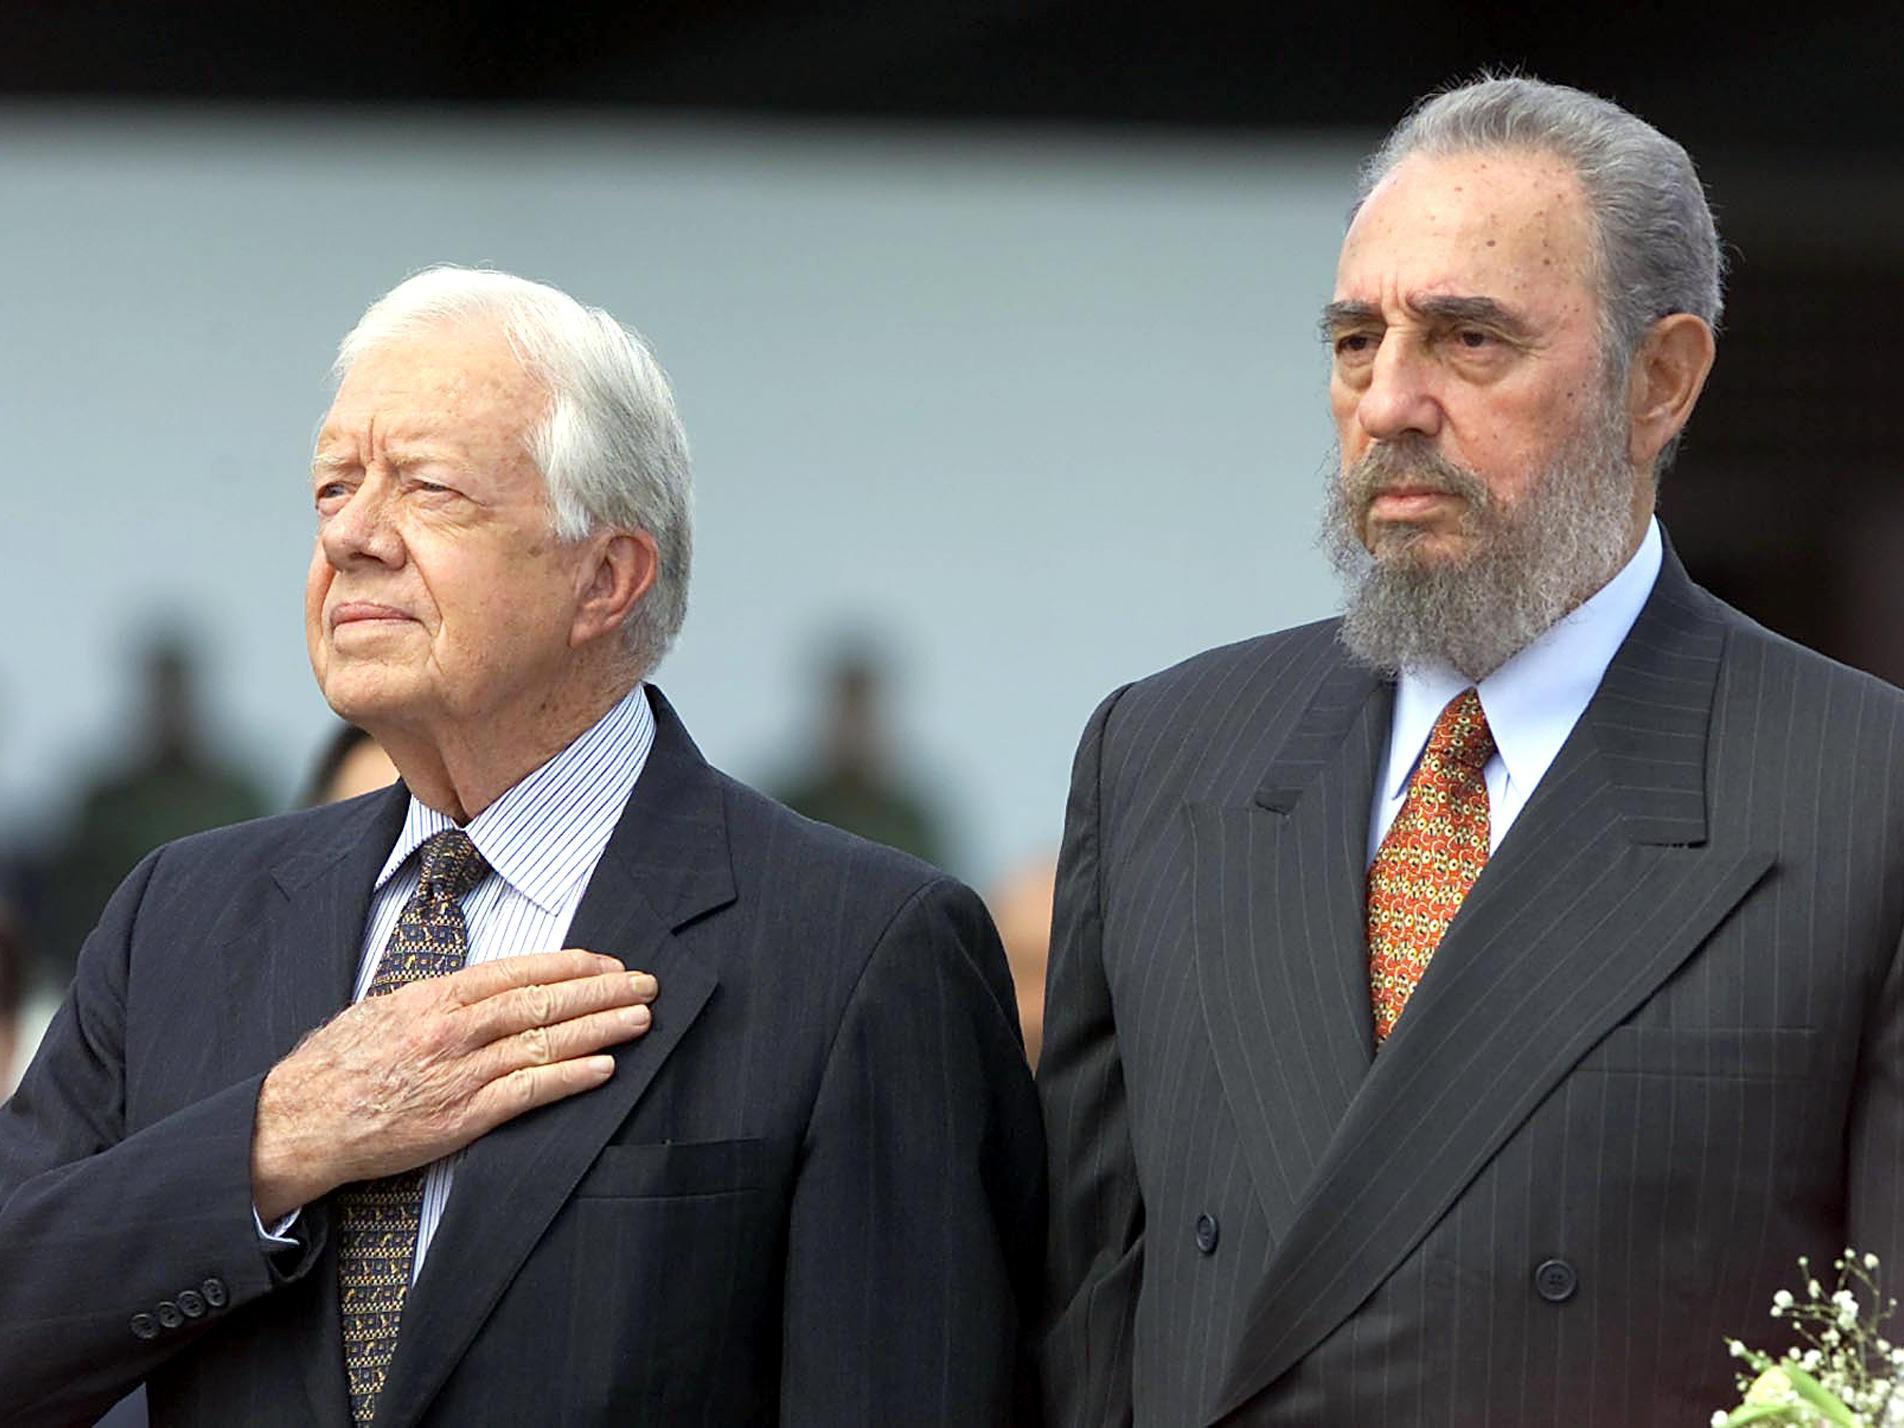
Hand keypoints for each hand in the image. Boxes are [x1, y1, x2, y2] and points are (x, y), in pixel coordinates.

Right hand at [250, 950, 655, 1219]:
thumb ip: (439, 1000)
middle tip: (644, 984)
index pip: (518, 971)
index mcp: (434, 996)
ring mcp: (459, 1074)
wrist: (298, 1122)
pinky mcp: (460, 1118)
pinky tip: (604, 1067)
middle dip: (600, 990)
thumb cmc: (337, 1065)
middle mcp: (453, 1029)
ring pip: (544, 1042)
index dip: (570, 965)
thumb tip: (485, 990)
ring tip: (639, 1018)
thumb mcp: (384, 1010)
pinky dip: (570, 1078)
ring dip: (599, 1028)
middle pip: (542, 1002)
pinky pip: (527, 1092)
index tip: (608, 961)